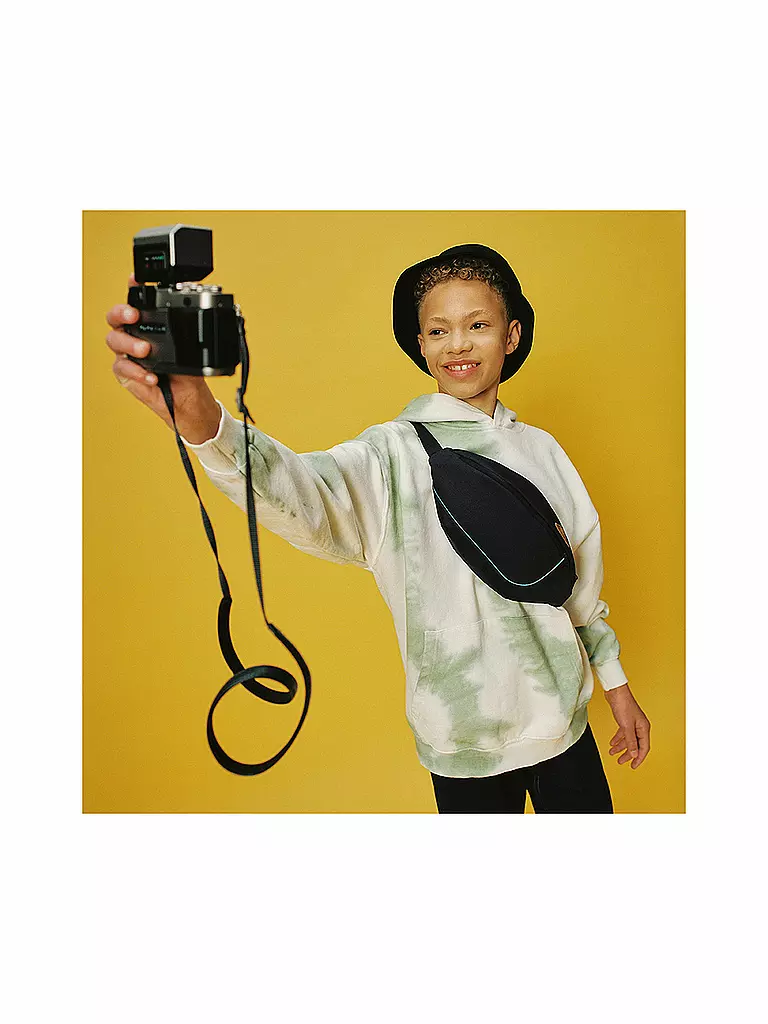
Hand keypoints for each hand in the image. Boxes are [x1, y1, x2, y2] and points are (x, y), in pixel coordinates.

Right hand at [106, 273, 222, 442]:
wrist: (187, 398)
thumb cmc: (187, 370)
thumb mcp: (193, 348)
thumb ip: (189, 332)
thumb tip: (197, 318)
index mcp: (148, 323)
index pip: (137, 300)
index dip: (133, 287)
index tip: (135, 279)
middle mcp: (132, 334)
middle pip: (115, 317)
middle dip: (121, 312)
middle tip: (134, 316)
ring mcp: (126, 353)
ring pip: (114, 341)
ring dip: (129, 344)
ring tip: (145, 350)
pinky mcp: (124, 372)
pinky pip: (122, 368)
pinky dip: (137, 371)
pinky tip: (151, 376)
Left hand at [603, 683, 650, 768]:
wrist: (615, 691)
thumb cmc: (623, 705)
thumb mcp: (626, 726)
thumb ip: (630, 741)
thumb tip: (634, 754)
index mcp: (643, 728)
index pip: (643, 748)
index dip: (639, 758)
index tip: (633, 766)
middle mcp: (640, 726)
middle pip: (635, 745)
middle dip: (628, 754)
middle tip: (621, 762)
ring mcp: (632, 723)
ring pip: (628, 739)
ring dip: (621, 747)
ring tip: (612, 753)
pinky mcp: (625, 720)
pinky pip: (623, 733)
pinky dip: (618, 738)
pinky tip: (612, 743)